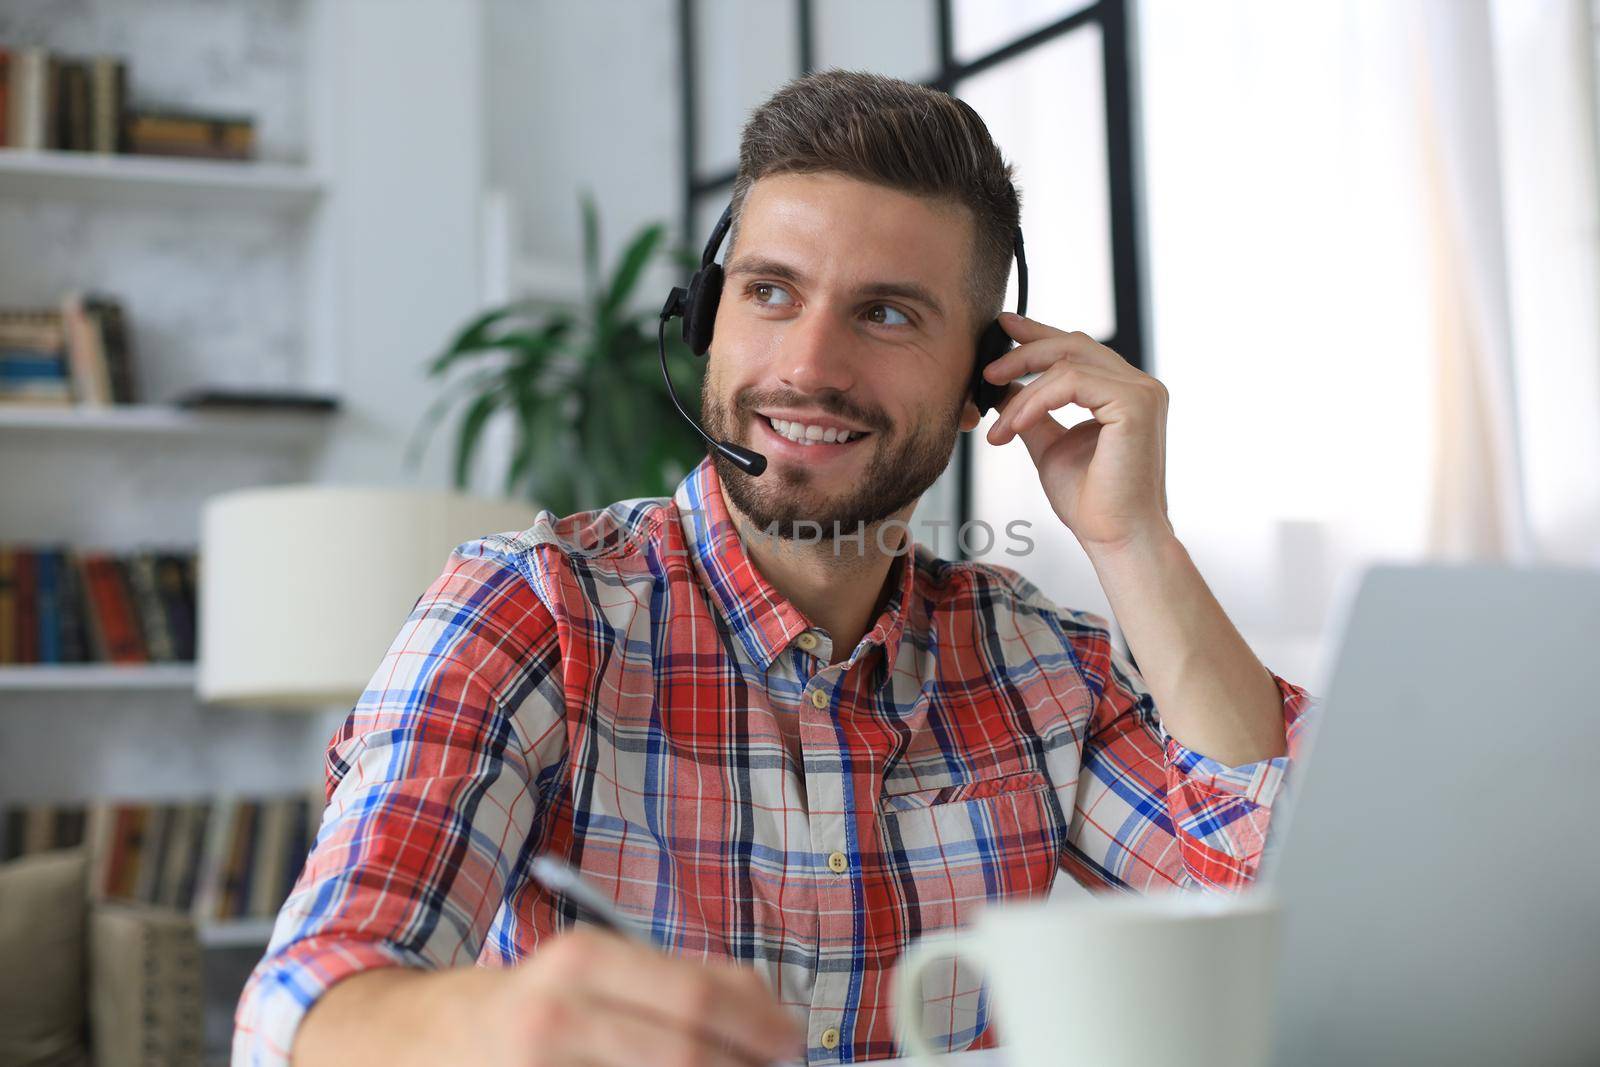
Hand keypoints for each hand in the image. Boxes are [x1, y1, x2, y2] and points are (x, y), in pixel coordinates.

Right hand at [484, 928, 803, 1066]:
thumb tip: (768, 1014)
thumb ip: (676, 981)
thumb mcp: (591, 969)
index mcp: (581, 962)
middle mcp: (558, 1018)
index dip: (759, 1025)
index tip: (790, 1040)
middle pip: (687, 1056)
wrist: (419, 1042)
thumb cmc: (526, 1005)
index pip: (697, 998)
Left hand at [982, 312, 1173, 556]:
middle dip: (1025, 351)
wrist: (1115, 538)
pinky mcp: (1136, 403)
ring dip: (1022, 392)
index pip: (1079, 350)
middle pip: (1074, 344)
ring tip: (999, 425)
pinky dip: (1035, 401)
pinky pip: (1072, 382)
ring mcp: (1142, 391)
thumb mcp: (1051, 447)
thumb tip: (1006, 389)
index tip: (1004, 327)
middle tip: (988, 370)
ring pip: (1067, 363)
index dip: (1039, 334)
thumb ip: (1034, 414)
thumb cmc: (1091, 502)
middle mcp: (1139, 386)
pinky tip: (1015, 425)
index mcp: (1124, 393)